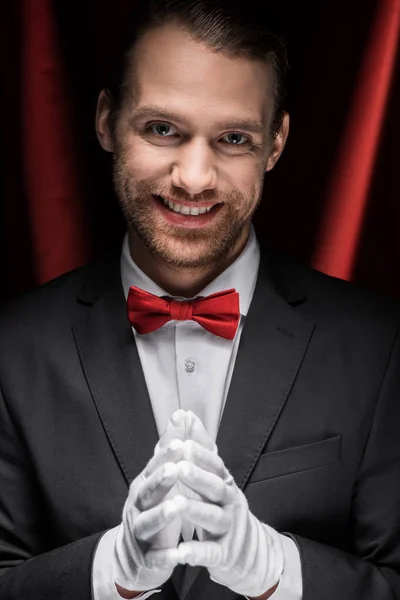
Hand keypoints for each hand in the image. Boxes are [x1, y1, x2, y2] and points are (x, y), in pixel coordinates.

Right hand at [111, 409, 191, 591]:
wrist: (135, 554)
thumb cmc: (154, 506)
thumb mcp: (162, 476)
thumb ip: (172, 446)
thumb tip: (182, 413)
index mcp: (146, 484)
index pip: (155, 466)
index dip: (166, 454)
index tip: (179, 441)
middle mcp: (139, 505)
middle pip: (147, 491)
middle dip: (160, 479)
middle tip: (174, 469)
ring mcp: (140, 531)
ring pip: (148, 522)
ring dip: (161, 515)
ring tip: (175, 507)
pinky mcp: (146, 557)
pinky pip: (154, 558)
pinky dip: (163, 557)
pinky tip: (174, 556)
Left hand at [157, 412, 284, 597]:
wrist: (250, 552)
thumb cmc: (223, 508)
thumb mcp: (214, 477)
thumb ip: (199, 447)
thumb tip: (186, 414)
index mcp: (224, 482)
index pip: (214, 464)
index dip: (200, 454)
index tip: (183, 443)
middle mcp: (229, 502)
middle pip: (215, 487)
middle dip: (197, 477)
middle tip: (179, 467)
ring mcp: (228, 528)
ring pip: (212, 518)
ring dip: (194, 511)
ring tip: (176, 505)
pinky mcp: (224, 554)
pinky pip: (210, 553)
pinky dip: (196, 552)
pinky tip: (180, 552)